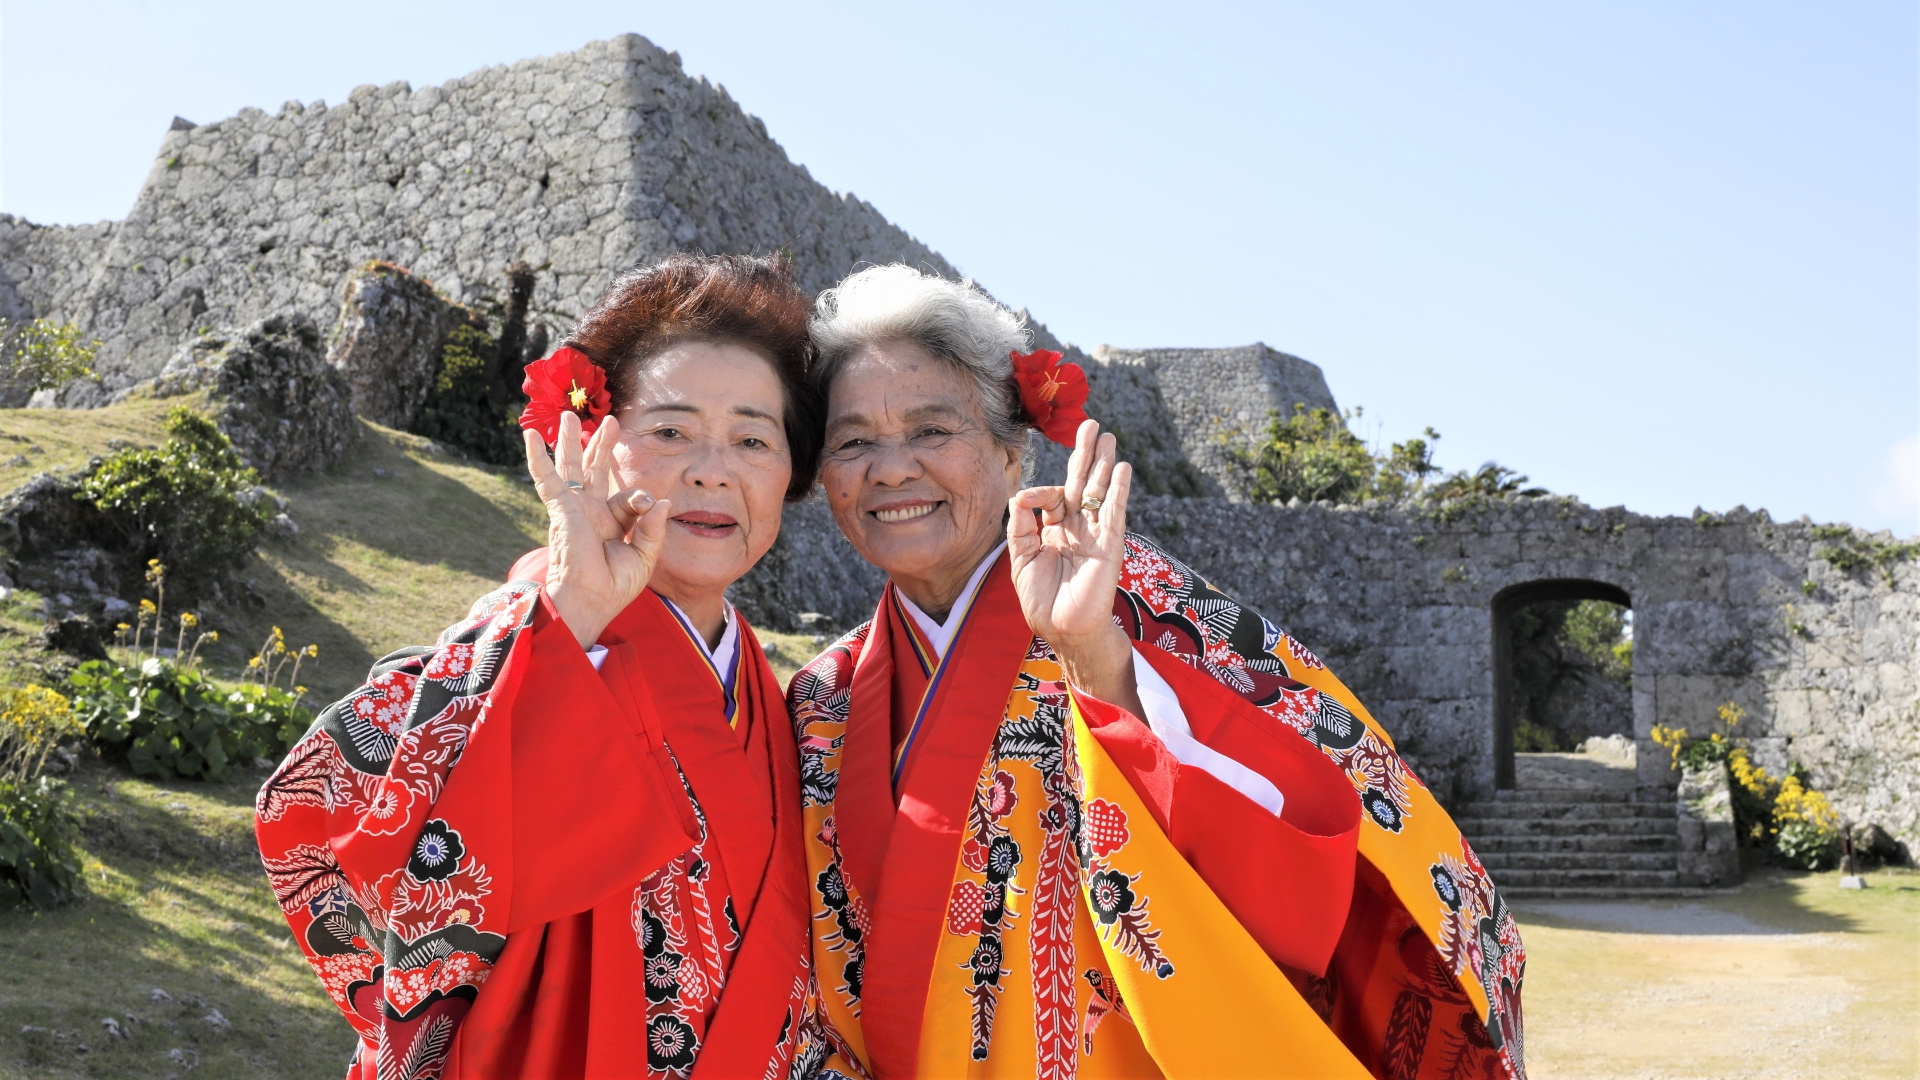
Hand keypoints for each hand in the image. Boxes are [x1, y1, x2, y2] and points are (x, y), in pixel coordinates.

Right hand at [525, 411, 672, 648]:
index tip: (648, 507)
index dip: (640, 498)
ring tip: (569, 416)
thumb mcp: (644, 556)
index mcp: (612, 523)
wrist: (590, 600)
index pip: (627, 497)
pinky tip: (530, 435)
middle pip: (595, 471)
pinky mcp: (561, 508)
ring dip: (570, 441)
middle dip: (601, 446)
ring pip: (571, 467)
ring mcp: (574, 508)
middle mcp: (591, 512)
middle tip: (611, 422)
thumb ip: (653, 527)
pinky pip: (546, 478)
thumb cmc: (614, 586)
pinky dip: (538, 456)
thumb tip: (661, 499)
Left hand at [1008, 420, 1141, 712]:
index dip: (1040, 492)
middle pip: (1081, 481)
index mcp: (1053, 529)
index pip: (1051, 495)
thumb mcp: (1019, 556)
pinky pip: (1114, 512)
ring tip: (1108, 435)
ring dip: (1103, 462)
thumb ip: (1019, 523)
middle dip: (1085, 453)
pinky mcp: (1109, 544)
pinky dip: (1118, 490)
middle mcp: (1075, 527)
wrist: (1063, 629)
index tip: (1031, 501)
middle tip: (1091, 424)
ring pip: (1099, 490)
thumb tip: (1023, 493)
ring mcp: (1094, 534)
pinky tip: (1122, 468)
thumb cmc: (1041, 599)